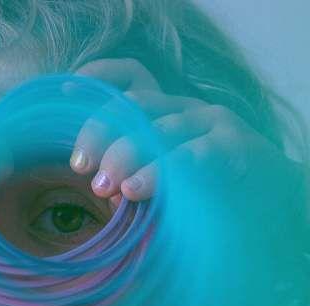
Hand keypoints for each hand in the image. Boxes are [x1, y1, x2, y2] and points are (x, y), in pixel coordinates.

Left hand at [67, 57, 303, 215]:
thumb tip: (97, 185)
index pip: (129, 77)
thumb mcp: (155, 182)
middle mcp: (182, 109)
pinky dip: (162, 170)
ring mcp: (209, 122)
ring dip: (127, 155)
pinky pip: (193, 152)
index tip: (65, 91)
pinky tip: (137, 188)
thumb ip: (127, 177)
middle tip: (81, 167)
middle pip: (133, 104)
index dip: (99, 76)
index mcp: (161, 111)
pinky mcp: (233, 145)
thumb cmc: (203, 192)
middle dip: (100, 132)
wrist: (268, 201)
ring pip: (159, 128)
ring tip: (106, 186)